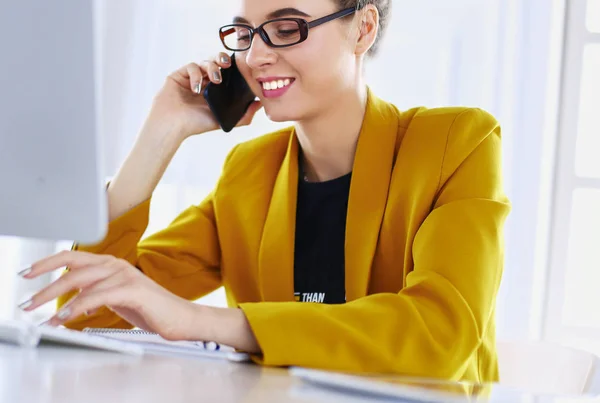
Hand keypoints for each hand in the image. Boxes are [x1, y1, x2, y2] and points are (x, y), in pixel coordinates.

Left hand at [20, 251, 198, 340]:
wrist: (181, 316)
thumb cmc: (151, 309)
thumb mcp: (117, 298)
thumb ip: (96, 294)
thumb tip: (71, 302)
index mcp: (111, 264)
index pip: (73, 257)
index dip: (47, 262)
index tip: (27, 273)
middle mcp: (116, 265)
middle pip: (72, 268)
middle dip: (45, 286)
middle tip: (27, 303)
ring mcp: (126, 275)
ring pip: (82, 282)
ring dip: (57, 300)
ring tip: (44, 317)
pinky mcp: (133, 289)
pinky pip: (98, 295)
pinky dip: (79, 306)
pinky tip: (67, 316)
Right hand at [149, 52, 262, 140]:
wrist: (172, 126)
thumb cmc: (195, 125)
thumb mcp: (223, 120)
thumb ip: (243, 116)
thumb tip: (260, 105)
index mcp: (214, 89)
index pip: (226, 72)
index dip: (233, 67)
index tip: (240, 69)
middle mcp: (203, 80)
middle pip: (215, 61)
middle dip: (222, 59)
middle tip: (228, 64)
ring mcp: (191, 77)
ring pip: (204, 61)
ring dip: (212, 67)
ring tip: (215, 80)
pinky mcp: (179, 74)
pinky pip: (191, 66)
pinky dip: (196, 75)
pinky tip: (197, 89)